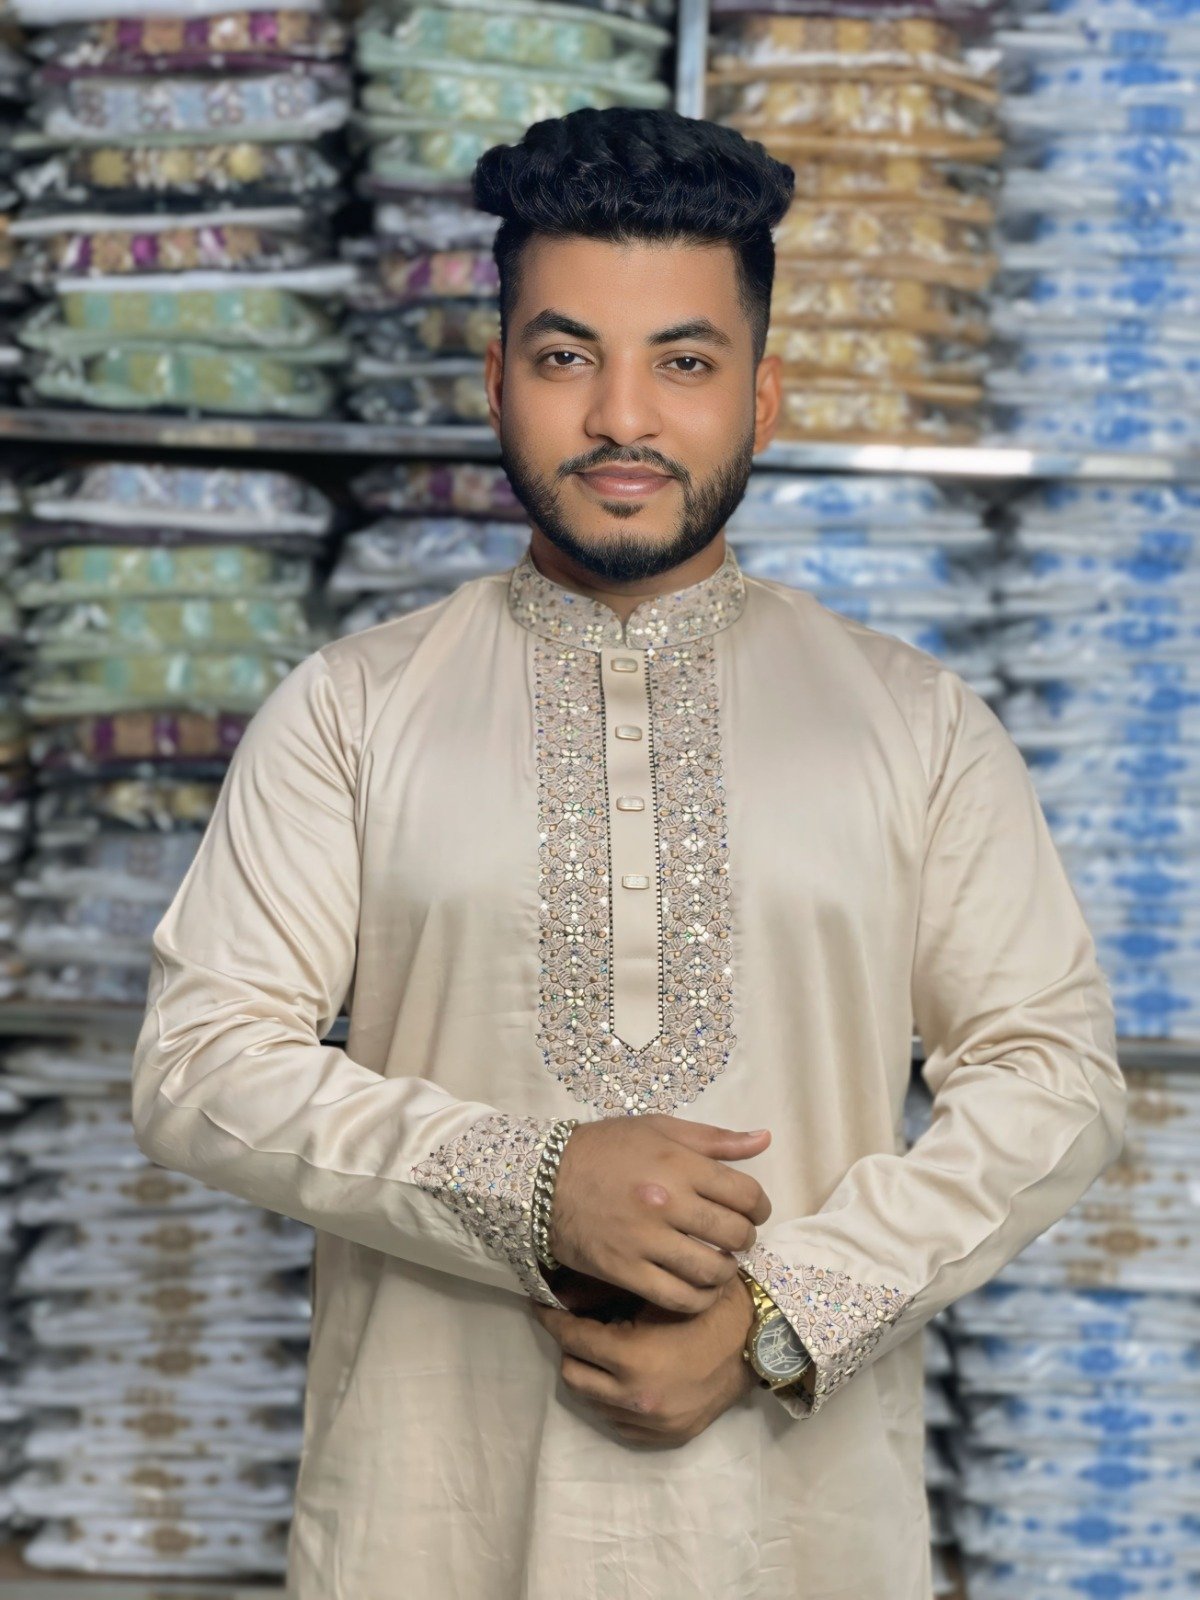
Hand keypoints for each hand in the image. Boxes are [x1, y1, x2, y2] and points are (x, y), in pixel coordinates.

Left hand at [531, 1271, 757, 1448]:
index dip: (552, 1319)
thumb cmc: (707, 1308)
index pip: (571, 1339)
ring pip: (593, 1402)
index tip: (541, 1306)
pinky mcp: (666, 1438)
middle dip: (572, 1349)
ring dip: (593, 1376)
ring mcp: (651, 1425)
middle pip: (573, 1375)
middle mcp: (635, 1399)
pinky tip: (627, 1378)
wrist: (758, 1344)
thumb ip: (608, 1294)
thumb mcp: (655, 1294)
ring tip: (604, 1352)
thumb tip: (563, 1290)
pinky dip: (615, 1402)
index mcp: (631, 1359)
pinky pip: (620, 1424)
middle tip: (579, 1327)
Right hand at [548, 1114, 772, 1315]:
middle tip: (733, 1238)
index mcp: (680, 1164)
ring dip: (724, 1271)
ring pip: (711, 1271)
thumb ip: (715, 1138)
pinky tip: (697, 1288)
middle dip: (744, 1239)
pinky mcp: (626, 1272)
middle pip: (734, 1235)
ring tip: (717, 1263)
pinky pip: (678, 1298)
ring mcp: (646, 1241)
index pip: (745, 1195)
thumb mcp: (658, 1129)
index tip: (751, 1212)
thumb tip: (764, 1140)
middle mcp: (668, 1203)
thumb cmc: (605, 1149)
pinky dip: (699, 1300)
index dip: (758, 1207)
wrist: (544, 1180)